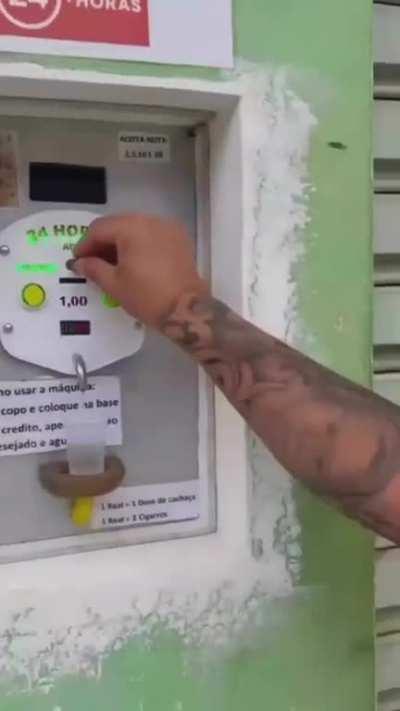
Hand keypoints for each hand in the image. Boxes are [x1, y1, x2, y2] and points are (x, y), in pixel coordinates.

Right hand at [72, 213, 208, 326]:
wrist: (186, 309)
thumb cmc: (146, 296)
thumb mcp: (114, 284)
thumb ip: (93, 268)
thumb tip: (78, 263)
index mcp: (131, 228)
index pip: (99, 229)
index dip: (84, 245)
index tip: (77, 260)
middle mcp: (150, 220)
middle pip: (118, 224)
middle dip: (102, 242)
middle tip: (92, 262)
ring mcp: (167, 227)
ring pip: (135, 228)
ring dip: (120, 242)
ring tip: (111, 263)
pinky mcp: (179, 238)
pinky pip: (152, 234)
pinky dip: (139, 243)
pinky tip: (133, 261)